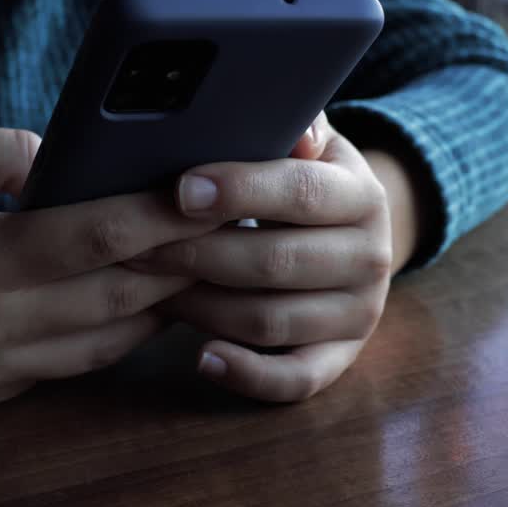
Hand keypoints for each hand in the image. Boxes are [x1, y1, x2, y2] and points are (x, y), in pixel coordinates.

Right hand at [0, 129, 220, 403]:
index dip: (164, 214)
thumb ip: (9, 150)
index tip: (212, 190)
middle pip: (121, 294)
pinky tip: (145, 296)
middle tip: (231, 224)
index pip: (98, 237)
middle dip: (183, 259)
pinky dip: (119, 330)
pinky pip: (77, 364)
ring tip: (203, 259)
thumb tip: (81, 161)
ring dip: (163, 301)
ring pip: (111, 340)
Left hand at [130, 112, 394, 401]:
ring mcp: (358, 315)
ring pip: (271, 320)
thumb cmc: (307, 182)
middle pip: (276, 262)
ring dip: (202, 306)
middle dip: (197, 253)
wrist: (354, 237)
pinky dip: (247, 375)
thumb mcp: (310, 144)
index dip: (240, 191)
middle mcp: (372, 258)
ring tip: (149, 286)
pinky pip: (294, 380)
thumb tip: (294, 127)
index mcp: (363, 196)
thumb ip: (295, 125)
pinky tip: (201, 358)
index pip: (302, 193)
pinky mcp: (340, 360)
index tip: (180, 189)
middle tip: (135, 244)